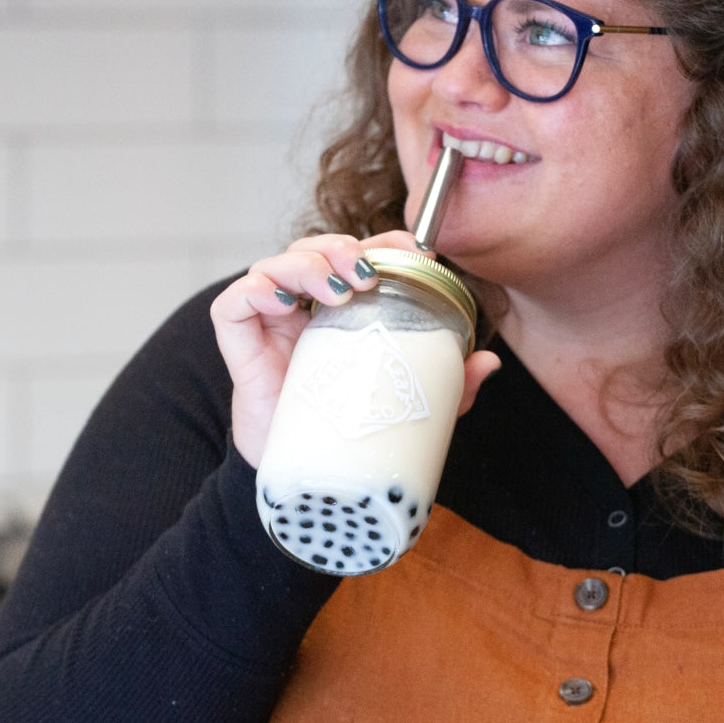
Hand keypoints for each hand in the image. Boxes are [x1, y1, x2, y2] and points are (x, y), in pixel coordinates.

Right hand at [210, 231, 499, 466]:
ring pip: (276, 264)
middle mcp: (305, 305)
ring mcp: (269, 322)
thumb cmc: (349, 428)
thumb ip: (446, 383)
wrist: (303, 479)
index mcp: (344, 308)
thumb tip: (490, 363)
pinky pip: (233, 304)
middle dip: (342, 247)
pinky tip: (282, 303)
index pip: (360, 254)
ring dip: (306, 264)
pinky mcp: (238, 344)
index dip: (384, 242)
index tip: (414, 251)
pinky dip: (255, 291)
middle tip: (367, 272)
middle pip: (316, 249)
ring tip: (335, 290)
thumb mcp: (406, 402)